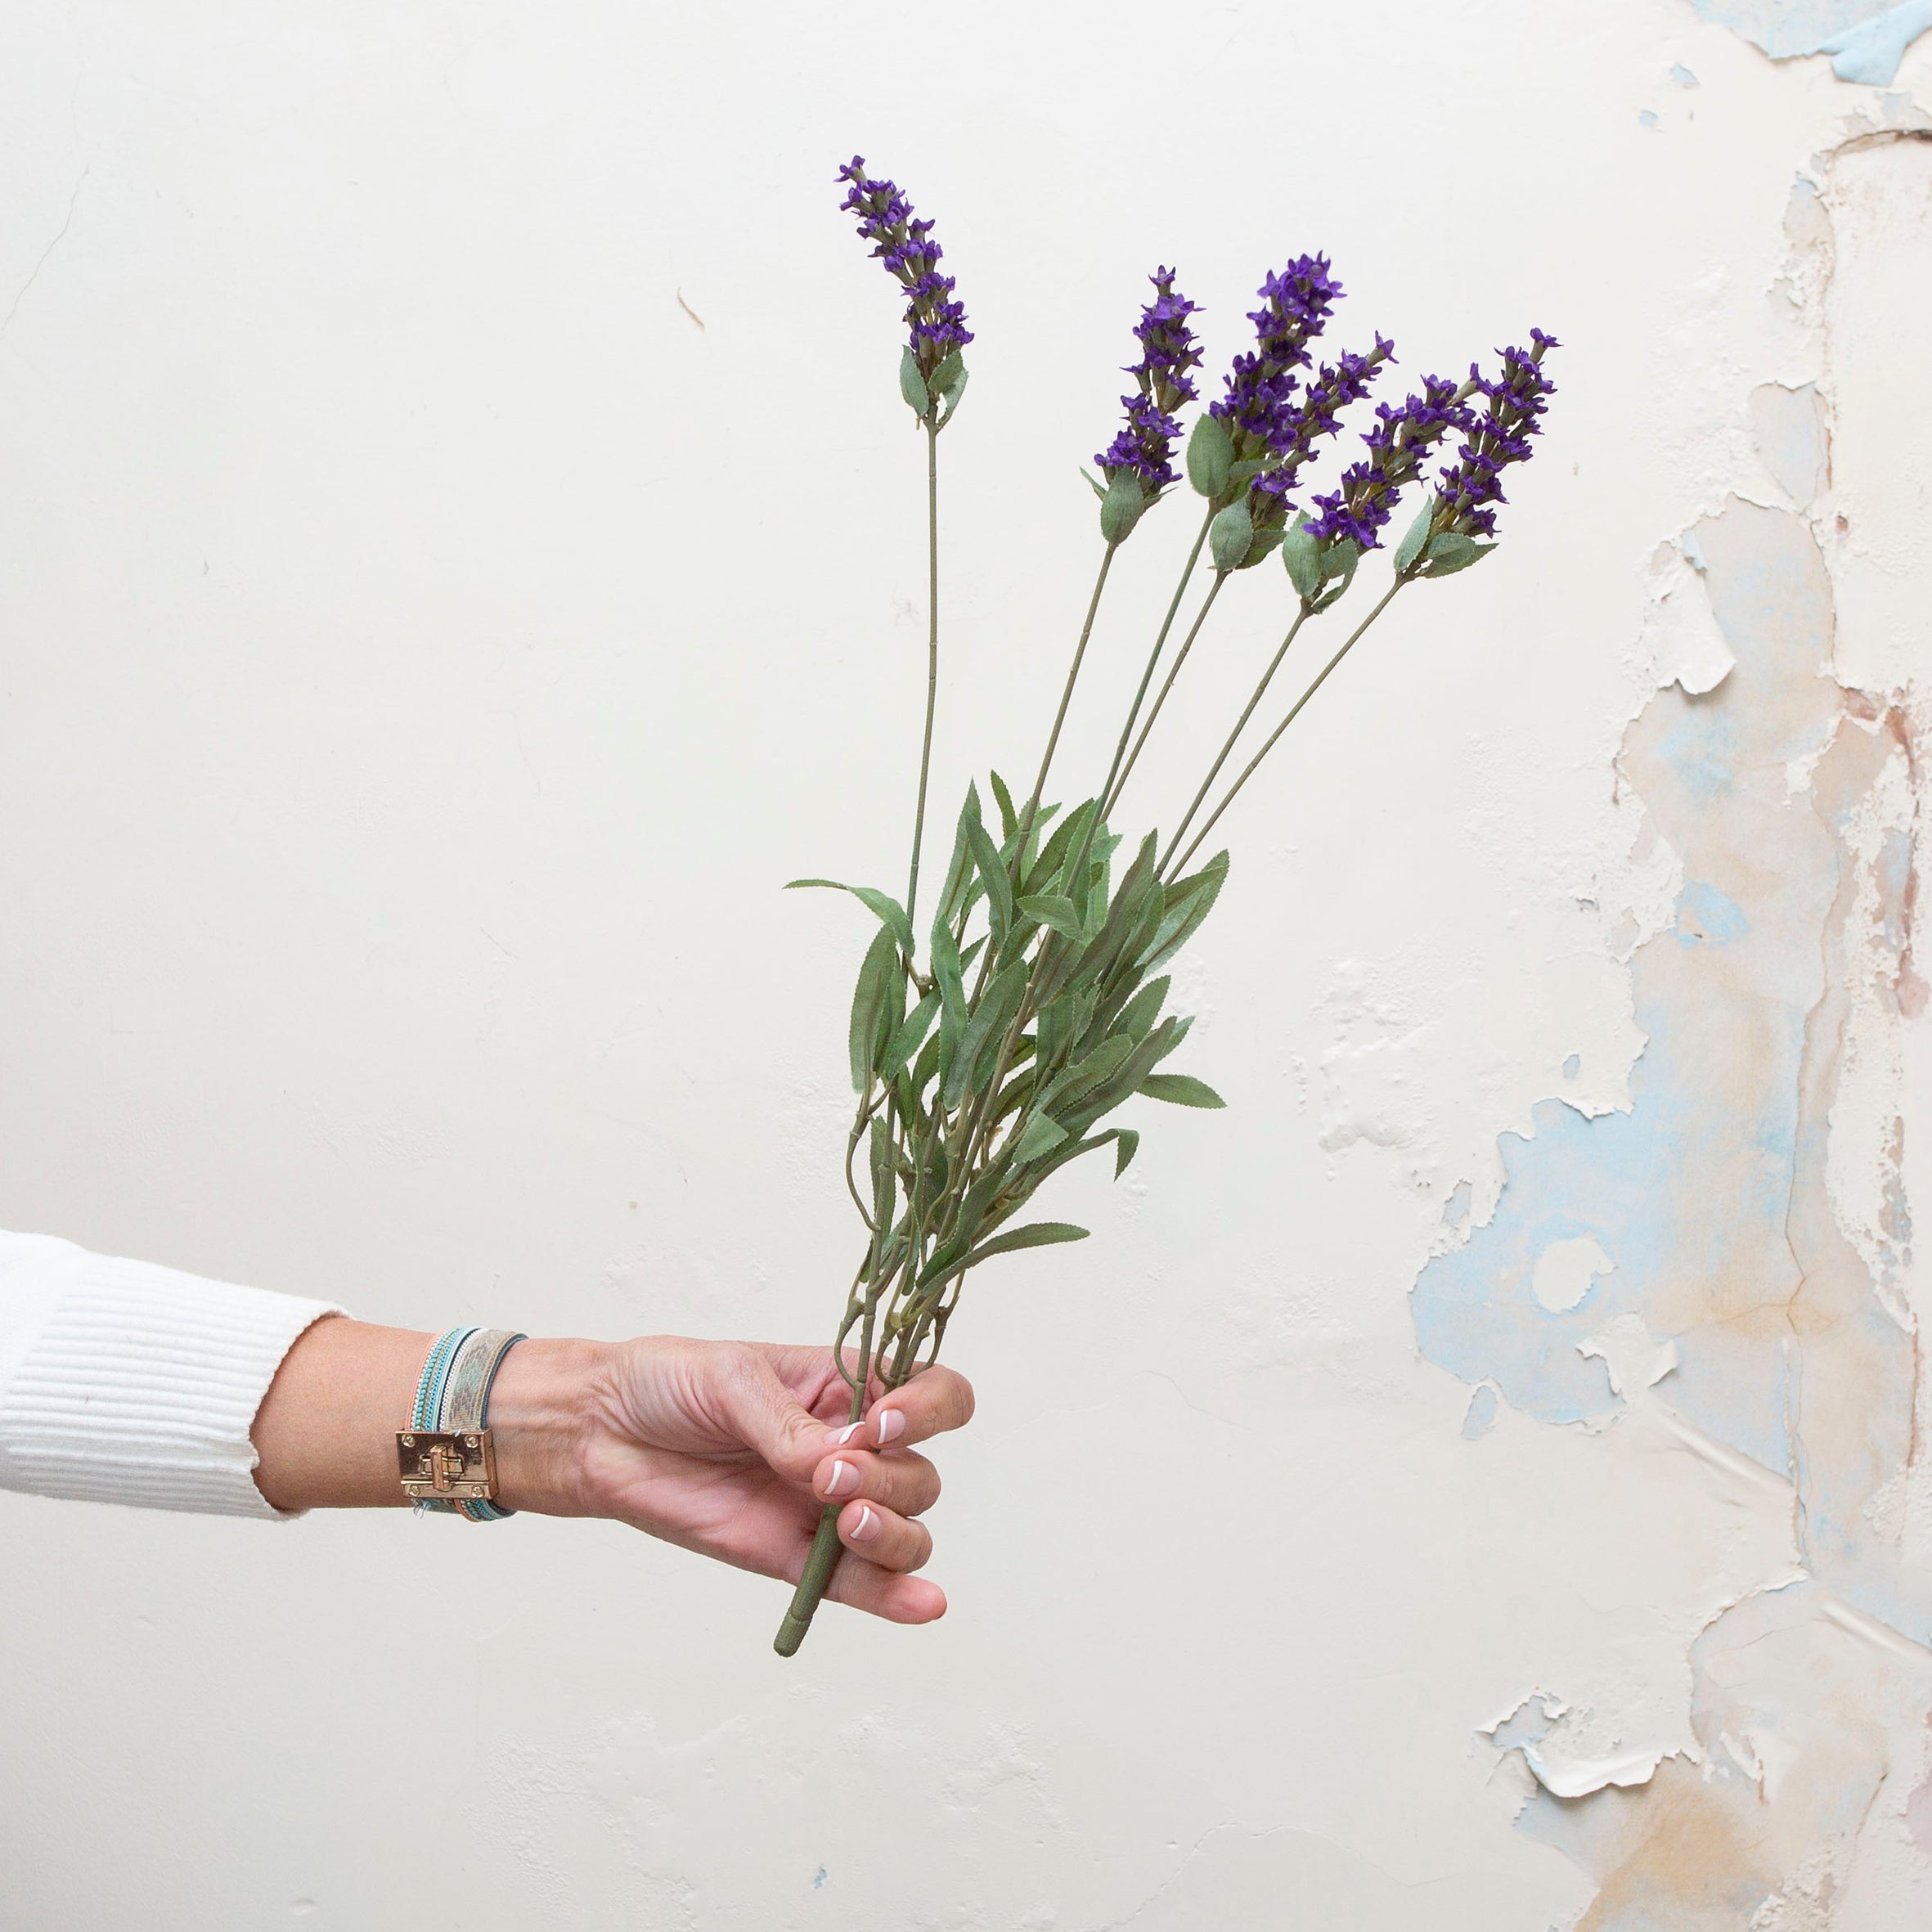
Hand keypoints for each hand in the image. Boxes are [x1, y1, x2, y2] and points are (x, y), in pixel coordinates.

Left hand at [495, 1336, 976, 1625]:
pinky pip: (860, 1585)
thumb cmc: (670, 1384)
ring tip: (843, 1520)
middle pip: (922, 1475)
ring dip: (893, 1533)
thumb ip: (789, 1426)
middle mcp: (853, 1450)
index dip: (929, 1411)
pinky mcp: (794, 1558)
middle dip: (890, 1477)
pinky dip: (896, 1597)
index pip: (935, 1396)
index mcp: (850, 1388)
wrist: (602, 1432)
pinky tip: (924, 1604)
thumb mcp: (734, 1380)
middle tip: (827, 1472)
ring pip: (905, 1531)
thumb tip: (836, 1467)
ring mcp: (826, 1507)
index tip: (884, 1424)